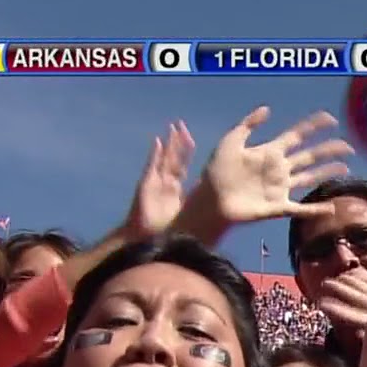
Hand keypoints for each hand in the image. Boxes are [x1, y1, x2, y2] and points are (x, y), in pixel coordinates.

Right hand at [124, 120, 195, 239]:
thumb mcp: (188, 218)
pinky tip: (159, 141)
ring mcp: (155, 182)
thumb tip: (221, 212)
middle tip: (182, 126)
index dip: (186, 154)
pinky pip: (152, 166)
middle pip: (173, 158)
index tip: (192, 141)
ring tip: (173, 127)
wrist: (146, 240)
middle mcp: (165, 183)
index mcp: (175, 190)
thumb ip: (199, 211)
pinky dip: (155, 154)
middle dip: (178, 142)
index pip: (182, 167)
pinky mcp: (146, 184)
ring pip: (164, 158)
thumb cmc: (166, 233)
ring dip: (169, 143)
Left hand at [202, 107, 352, 223]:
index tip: (330, 119)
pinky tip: (331, 207)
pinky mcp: (278, 208)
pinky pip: (301, 209)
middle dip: (329, 150)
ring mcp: (280, 189)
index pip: (297, 135)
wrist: (210, 200)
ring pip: (310, 178)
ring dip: (327, 172)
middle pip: (310, 156)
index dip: (313, 126)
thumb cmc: (217, 170)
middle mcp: (279, 169)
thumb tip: (267, 109)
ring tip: (346, 168)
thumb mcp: (231, 141)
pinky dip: (316, 210)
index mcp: (269, 151)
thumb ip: (248, 124)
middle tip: (348, 146)